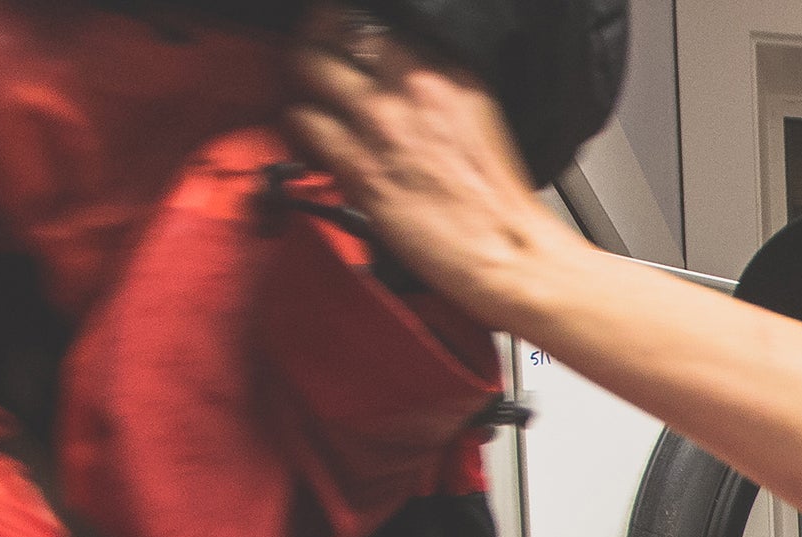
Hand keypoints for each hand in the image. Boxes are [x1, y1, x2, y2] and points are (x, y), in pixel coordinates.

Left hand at [284, 4, 584, 323]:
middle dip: (314, 39)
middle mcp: (411, 86)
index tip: (340, 32)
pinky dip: (298, 123)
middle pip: (331, 28)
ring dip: (301, 80)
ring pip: (307, 68)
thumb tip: (395, 68)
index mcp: (446, 68)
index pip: (373, 19)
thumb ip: (434, 79)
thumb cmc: (493, 193)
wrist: (503, 249)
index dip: (345, 23)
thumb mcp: (477, 109)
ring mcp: (381, 122)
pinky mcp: (358, 164)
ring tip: (307, 94)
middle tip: (312, 53)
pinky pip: (302, 121)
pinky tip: (310, 133)